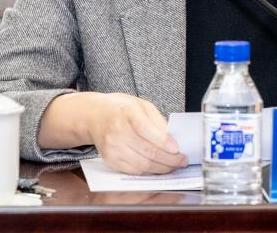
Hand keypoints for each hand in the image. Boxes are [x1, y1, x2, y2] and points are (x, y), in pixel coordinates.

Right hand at [39, 92, 186, 175]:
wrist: (95, 116)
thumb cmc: (121, 109)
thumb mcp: (142, 105)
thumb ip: (157, 120)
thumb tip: (172, 139)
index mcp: (127, 112)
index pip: (147, 131)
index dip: (164, 142)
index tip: (178, 149)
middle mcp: (117, 131)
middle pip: (147, 151)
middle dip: (169, 160)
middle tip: (182, 161)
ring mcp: (112, 147)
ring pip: (142, 164)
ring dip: (161, 168)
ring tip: (173, 166)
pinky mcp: (110, 159)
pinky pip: (133, 170)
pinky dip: (149, 172)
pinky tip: (158, 168)